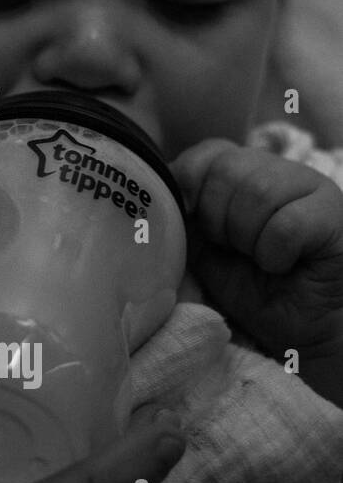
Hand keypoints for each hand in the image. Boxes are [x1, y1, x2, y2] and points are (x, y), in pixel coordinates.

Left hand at [171, 139, 342, 363]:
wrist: (301, 330)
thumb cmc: (253, 287)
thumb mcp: (203, 246)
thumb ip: (183, 212)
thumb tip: (157, 188)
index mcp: (247, 171)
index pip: (209, 152)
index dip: (191, 182)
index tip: (192, 218)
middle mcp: (281, 170)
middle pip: (227, 169)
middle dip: (216, 219)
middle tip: (233, 248)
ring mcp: (313, 186)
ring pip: (258, 192)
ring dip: (246, 238)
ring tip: (260, 258)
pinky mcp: (335, 215)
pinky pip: (286, 225)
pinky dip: (274, 253)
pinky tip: (284, 265)